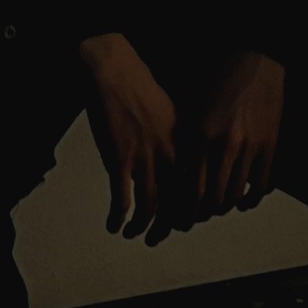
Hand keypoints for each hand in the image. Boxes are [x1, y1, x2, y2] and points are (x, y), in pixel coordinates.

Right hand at [78, 35, 179, 241]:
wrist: (113, 70)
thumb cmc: (139, 88)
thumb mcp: (170, 116)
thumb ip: (175, 144)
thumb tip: (175, 172)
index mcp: (185, 143)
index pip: (195, 189)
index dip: (187, 212)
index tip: (179, 222)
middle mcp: (170, 154)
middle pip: (176, 205)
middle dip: (165, 228)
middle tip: (155, 237)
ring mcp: (145, 158)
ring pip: (149, 209)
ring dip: (139, 227)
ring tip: (131, 233)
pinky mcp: (119, 160)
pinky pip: (122, 201)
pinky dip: (118, 219)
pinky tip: (112, 224)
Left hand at [150, 50, 283, 243]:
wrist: (254, 55)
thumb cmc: (217, 77)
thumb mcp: (191, 107)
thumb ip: (185, 141)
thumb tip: (175, 175)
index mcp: (199, 135)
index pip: (189, 190)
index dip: (184, 212)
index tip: (179, 221)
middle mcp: (224, 145)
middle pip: (211, 199)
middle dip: (202, 213)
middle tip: (196, 217)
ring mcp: (250, 147)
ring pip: (235, 196)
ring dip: (224, 205)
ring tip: (217, 205)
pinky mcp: (270, 145)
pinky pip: (261, 186)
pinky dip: (250, 199)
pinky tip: (242, 199)